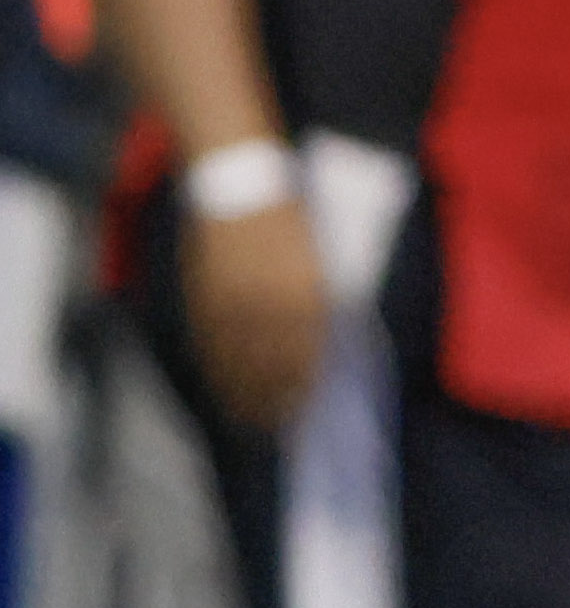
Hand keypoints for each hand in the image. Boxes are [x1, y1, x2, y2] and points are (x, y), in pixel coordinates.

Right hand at [186, 194, 330, 432]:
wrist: (241, 181)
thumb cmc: (291, 220)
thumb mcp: (319, 261)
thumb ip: (320, 305)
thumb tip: (325, 349)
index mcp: (308, 293)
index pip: (310, 355)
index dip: (305, 388)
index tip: (305, 411)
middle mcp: (271, 301)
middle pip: (273, 365)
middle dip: (276, 399)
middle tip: (279, 425)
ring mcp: (234, 299)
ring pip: (239, 360)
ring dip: (245, 392)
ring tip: (251, 418)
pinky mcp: (205, 293)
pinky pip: (210, 341)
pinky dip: (217, 368)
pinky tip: (222, 385)